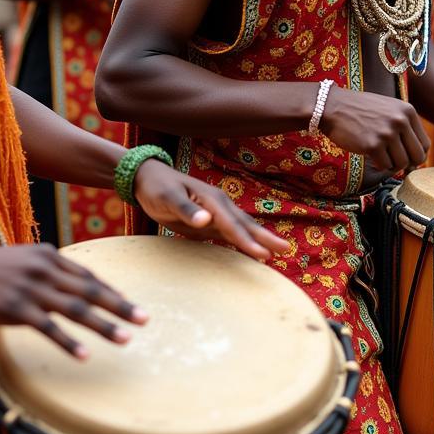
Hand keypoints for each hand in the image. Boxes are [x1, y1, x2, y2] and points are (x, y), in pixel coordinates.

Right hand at [0, 244, 146, 358]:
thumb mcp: (21, 260)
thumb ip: (46, 269)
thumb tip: (69, 283)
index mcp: (49, 255)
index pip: (88, 276)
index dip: (112, 291)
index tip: (131, 304)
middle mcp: (45, 269)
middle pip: (91, 291)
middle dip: (121, 306)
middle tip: (144, 319)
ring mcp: (31, 289)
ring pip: (76, 310)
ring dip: (103, 326)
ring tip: (125, 339)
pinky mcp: (14, 309)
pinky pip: (48, 328)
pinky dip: (68, 342)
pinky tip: (84, 355)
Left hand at [133, 159, 287, 259]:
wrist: (148, 179)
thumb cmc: (157, 188)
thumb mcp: (167, 198)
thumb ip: (187, 210)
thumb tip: (206, 220)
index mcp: (213, 200)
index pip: (232, 224)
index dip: (247, 240)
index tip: (262, 255)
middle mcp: (220, 205)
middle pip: (245, 224)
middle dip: (264, 238)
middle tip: (285, 249)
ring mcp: (216, 213)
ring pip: (241, 228)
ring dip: (259, 239)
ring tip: (278, 252)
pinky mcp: (209, 221)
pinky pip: (230, 233)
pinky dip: (243, 241)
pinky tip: (252, 250)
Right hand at [320, 87, 429, 172]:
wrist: (332, 106)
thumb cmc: (360, 110)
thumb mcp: (389, 109)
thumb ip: (405, 127)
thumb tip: (419, 158)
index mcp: (408, 111)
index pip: (425, 143)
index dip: (417, 155)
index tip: (407, 158)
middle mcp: (400, 121)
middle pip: (418, 156)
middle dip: (408, 164)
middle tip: (396, 163)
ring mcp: (387, 133)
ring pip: (402, 163)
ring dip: (391, 165)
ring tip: (380, 157)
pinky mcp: (372, 145)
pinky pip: (385, 166)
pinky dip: (379, 165)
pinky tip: (371, 157)